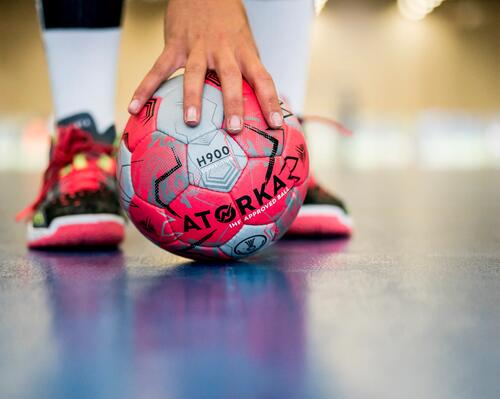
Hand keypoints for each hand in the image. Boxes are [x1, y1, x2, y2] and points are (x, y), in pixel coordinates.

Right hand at [128, 0, 282, 133]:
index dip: (271, 102)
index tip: (277, 124)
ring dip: (192, 97)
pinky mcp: (175, 45)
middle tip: (234, 129)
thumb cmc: (227, 24)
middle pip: (230, 77)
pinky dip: (145, 88)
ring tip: (191, 121)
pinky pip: (158, 69)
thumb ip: (247, 71)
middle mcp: (223, 50)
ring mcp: (198, 47)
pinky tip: (134, 107)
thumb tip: (258, 105)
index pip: (263, 78)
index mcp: (244, 52)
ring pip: (195, 73)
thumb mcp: (244, 44)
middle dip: (233, 103)